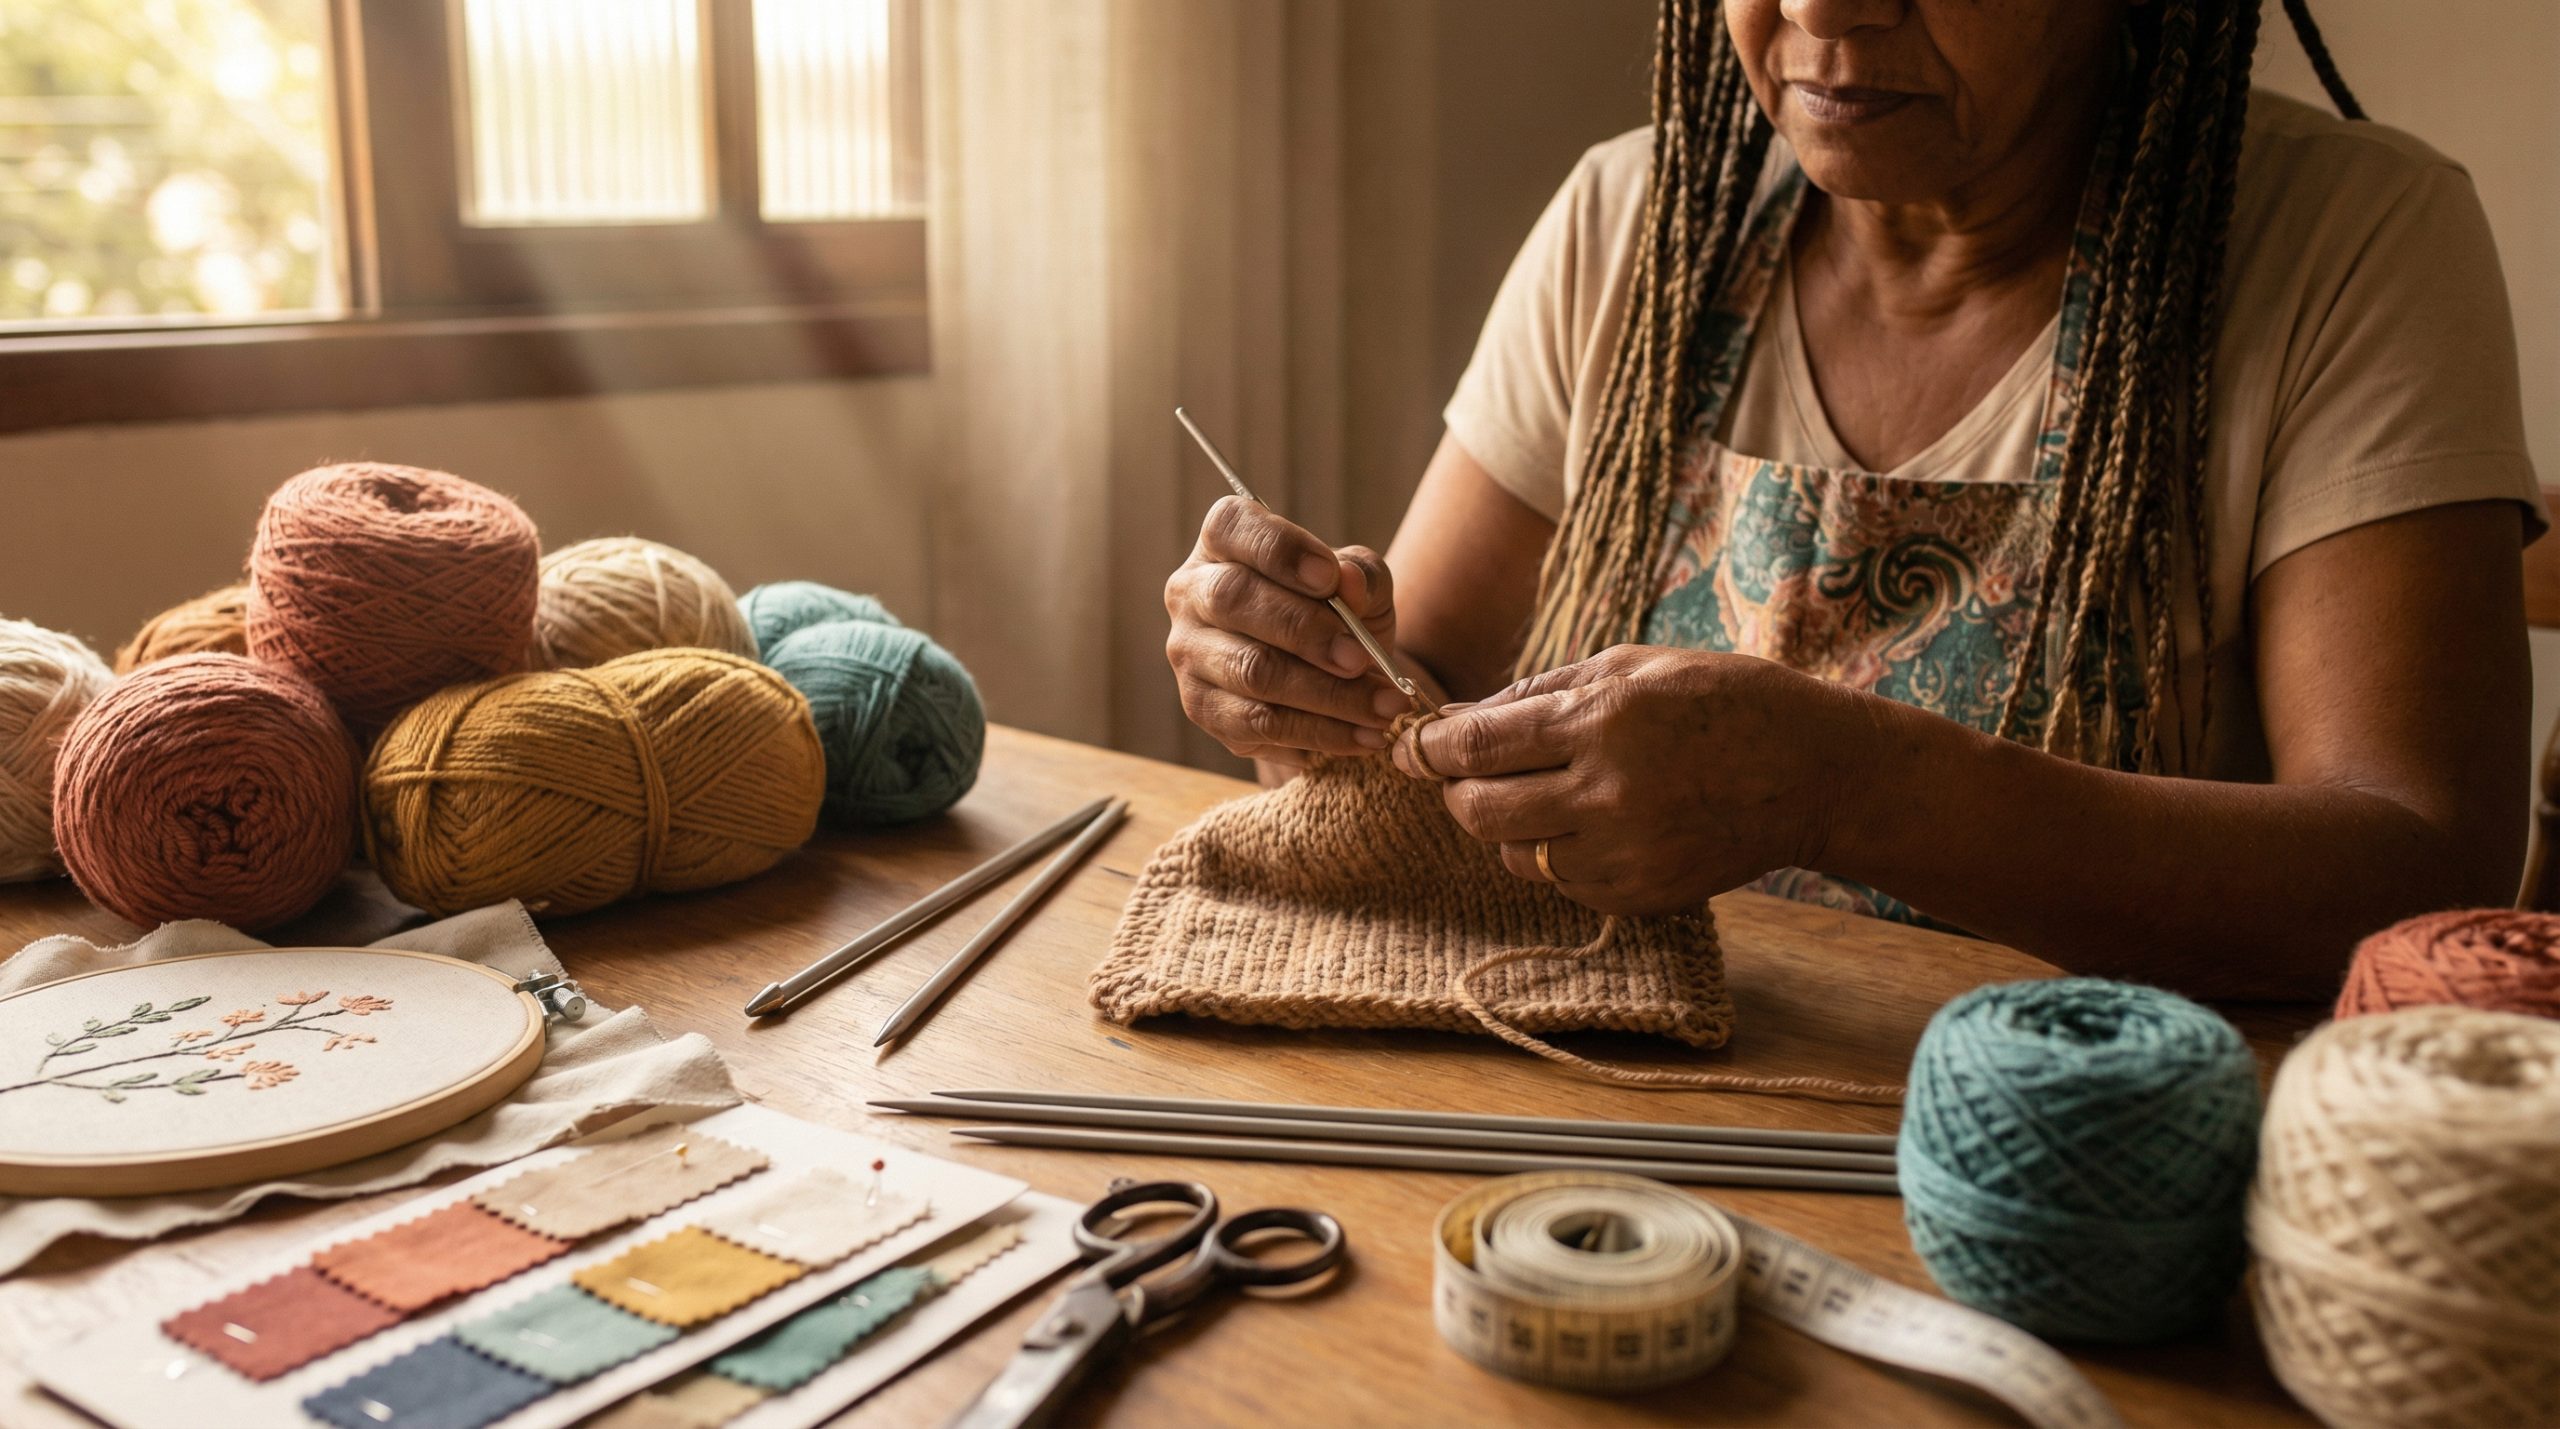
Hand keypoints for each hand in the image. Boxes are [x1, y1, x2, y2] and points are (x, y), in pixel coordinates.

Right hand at [1164, 495, 1412, 764]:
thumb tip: (1349, 582)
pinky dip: (1319, 733)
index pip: (1231, 527)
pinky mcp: (1203, 708)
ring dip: (1326, 694)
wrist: (1330, 676)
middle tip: (1362, 658)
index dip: (1279, 550)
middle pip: (1233, 600)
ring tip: (1384, 706)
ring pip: (1251, 671)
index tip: (1330, 577)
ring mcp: (1190, 653)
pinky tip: (1363, 737)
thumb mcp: (1362, 586)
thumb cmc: (1340, 614)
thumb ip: (1362, 575)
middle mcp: (1192, 592)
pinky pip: (1258, 724)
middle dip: (1305, 631)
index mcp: (1223, 542)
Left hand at [1390, 645, 1876, 913]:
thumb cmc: (1724, 701)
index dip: (1428, 749)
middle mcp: (1606, 795)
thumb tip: (1464, 720)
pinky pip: (1563, 883)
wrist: (1815, 773)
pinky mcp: (1639, 897)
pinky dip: (1560, 854)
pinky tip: (1597, 822)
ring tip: (1552, 792)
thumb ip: (1542, 692)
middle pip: (1477, 812)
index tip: (1413, 746)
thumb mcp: (1633, 666)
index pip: (1475, 748)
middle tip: (1467, 774)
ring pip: (1515, 854)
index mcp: (1601, 723)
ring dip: (1512, 825)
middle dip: (1457, 792)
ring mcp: (1624, 855)